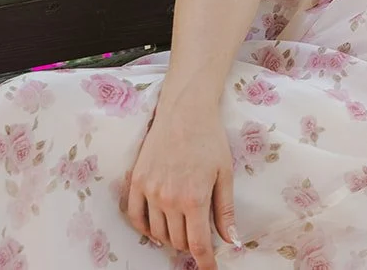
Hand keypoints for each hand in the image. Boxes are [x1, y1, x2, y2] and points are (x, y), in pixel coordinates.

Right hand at [125, 107, 238, 268]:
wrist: (184, 112)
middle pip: (177, 240)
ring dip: (171, 238)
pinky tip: (156, 231)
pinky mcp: (136, 182)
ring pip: (158, 232)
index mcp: (195, 198)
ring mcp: (149, 191)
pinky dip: (145, 229)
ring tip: (182, 233)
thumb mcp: (225, 175)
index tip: (209, 269)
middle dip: (190, 245)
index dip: (205, 261)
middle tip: (200, 240)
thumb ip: (225, 210)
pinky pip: (134, 217)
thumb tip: (231, 240)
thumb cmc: (210, 140)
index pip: (198, 243)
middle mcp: (169, 199)